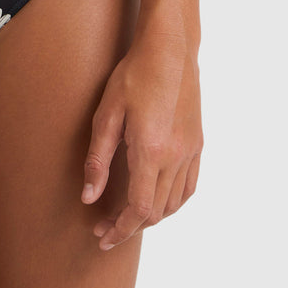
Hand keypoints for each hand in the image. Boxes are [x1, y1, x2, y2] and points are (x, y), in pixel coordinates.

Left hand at [81, 35, 201, 249]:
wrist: (170, 50)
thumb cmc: (133, 76)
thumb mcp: (106, 114)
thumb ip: (98, 159)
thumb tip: (89, 198)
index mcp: (151, 151)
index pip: (138, 209)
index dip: (120, 230)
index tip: (102, 238)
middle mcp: (176, 157)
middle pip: (156, 212)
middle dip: (129, 226)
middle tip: (105, 226)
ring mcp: (191, 151)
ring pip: (174, 204)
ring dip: (151, 217)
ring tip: (126, 215)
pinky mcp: (198, 143)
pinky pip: (189, 187)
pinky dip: (173, 202)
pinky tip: (156, 198)